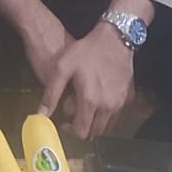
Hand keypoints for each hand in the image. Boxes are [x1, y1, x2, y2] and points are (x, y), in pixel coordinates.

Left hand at [40, 23, 133, 140]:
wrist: (115, 38)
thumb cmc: (87, 51)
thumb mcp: (62, 67)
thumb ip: (51, 92)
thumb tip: (42, 113)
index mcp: (90, 100)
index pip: (81, 132)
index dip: (70, 130)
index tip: (64, 121)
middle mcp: (108, 106)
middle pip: (94, 133)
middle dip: (82, 126)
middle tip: (74, 110)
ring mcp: (121, 103)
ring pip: (107, 126)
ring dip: (95, 121)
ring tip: (86, 104)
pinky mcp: (129, 97)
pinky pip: (117, 115)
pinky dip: (107, 113)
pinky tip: (99, 98)